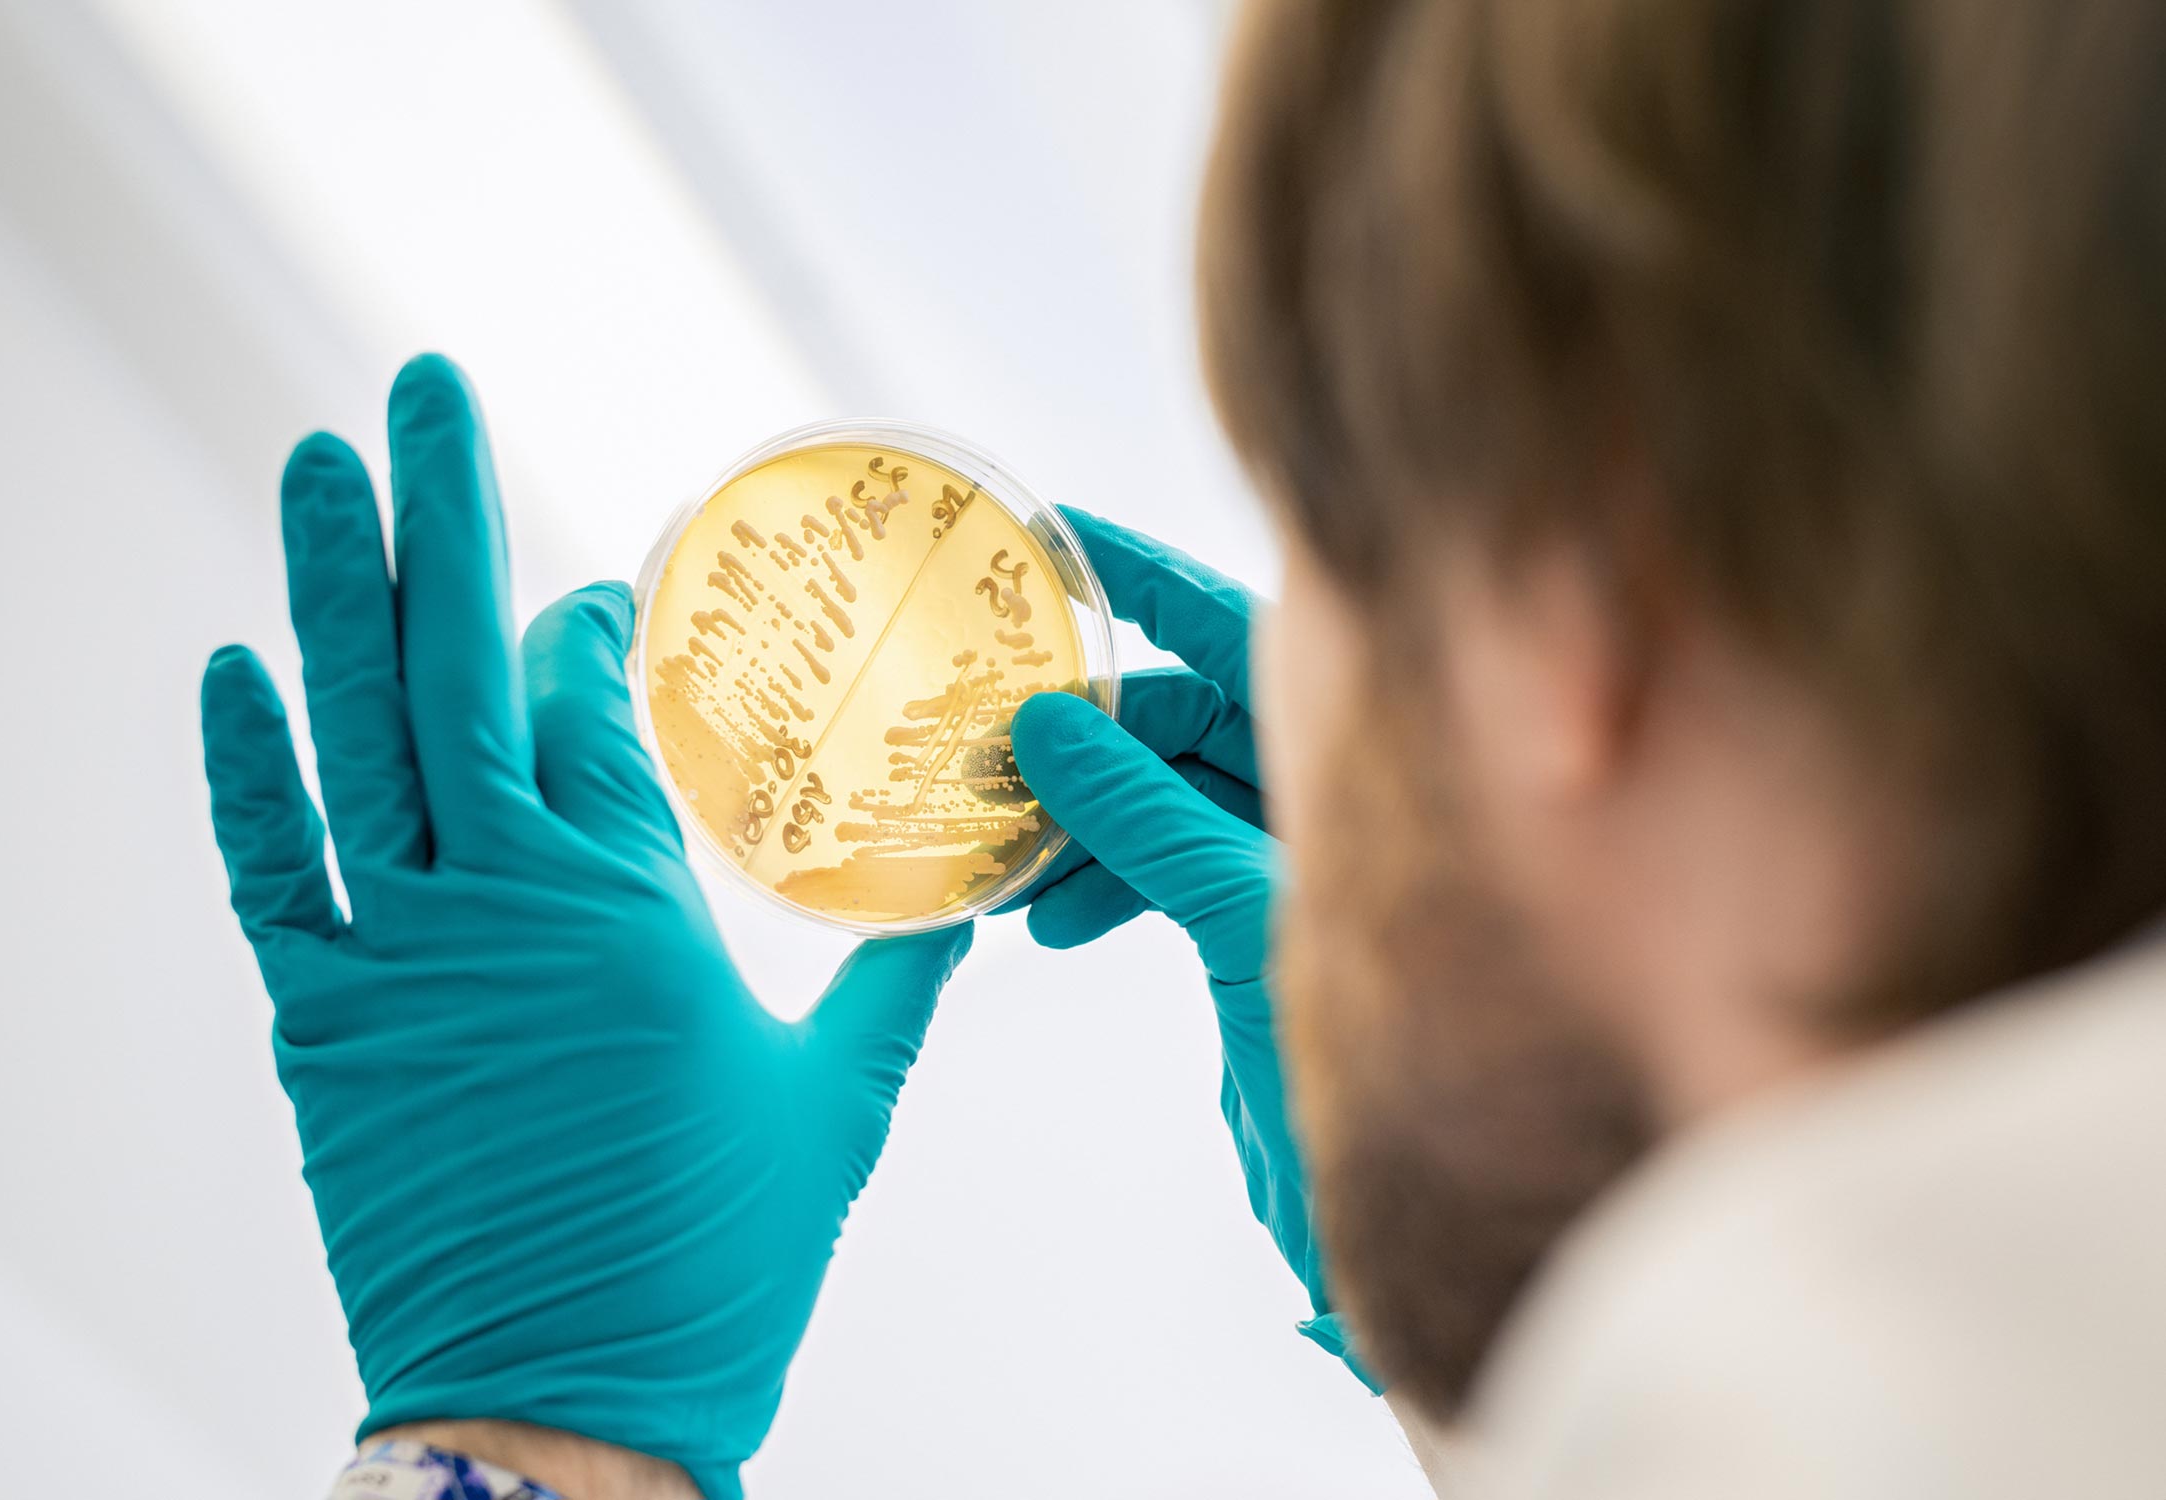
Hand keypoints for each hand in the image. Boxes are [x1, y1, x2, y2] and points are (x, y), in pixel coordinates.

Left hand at [199, 355, 967, 1499]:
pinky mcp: (322, 1022)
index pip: (587, 705)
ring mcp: (395, 954)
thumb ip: (897, 982)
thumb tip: (960, 898)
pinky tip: (232, 663)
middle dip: (440, 506)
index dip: (579, 627)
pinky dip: (245, 763)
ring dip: (331, 585)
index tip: (585, 591)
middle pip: (460, 662)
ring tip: (319, 457)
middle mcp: (501, 901)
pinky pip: (271, 864)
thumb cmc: (714, 1263)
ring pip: (353, 730)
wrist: (562, 1409)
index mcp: (631, 907)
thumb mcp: (835, 1108)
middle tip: (425, 382)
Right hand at [1010, 509, 1377, 1389]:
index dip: (1142, 577)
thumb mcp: (1246, 920)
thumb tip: (1046, 726)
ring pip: (1160, 800)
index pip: (1235, 629)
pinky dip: (1101, 881)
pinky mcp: (1257, 931)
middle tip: (982, 755)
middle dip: (1080, 735)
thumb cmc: (1401, 1066)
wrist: (1452, 1216)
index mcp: (1360, 757)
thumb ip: (1149, 820)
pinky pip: (1159, 870)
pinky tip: (1051, 920)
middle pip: (1180, 718)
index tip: (1050, 538)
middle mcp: (1327, 794)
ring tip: (1006, 862)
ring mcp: (1291, 860)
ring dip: (1076, 820)